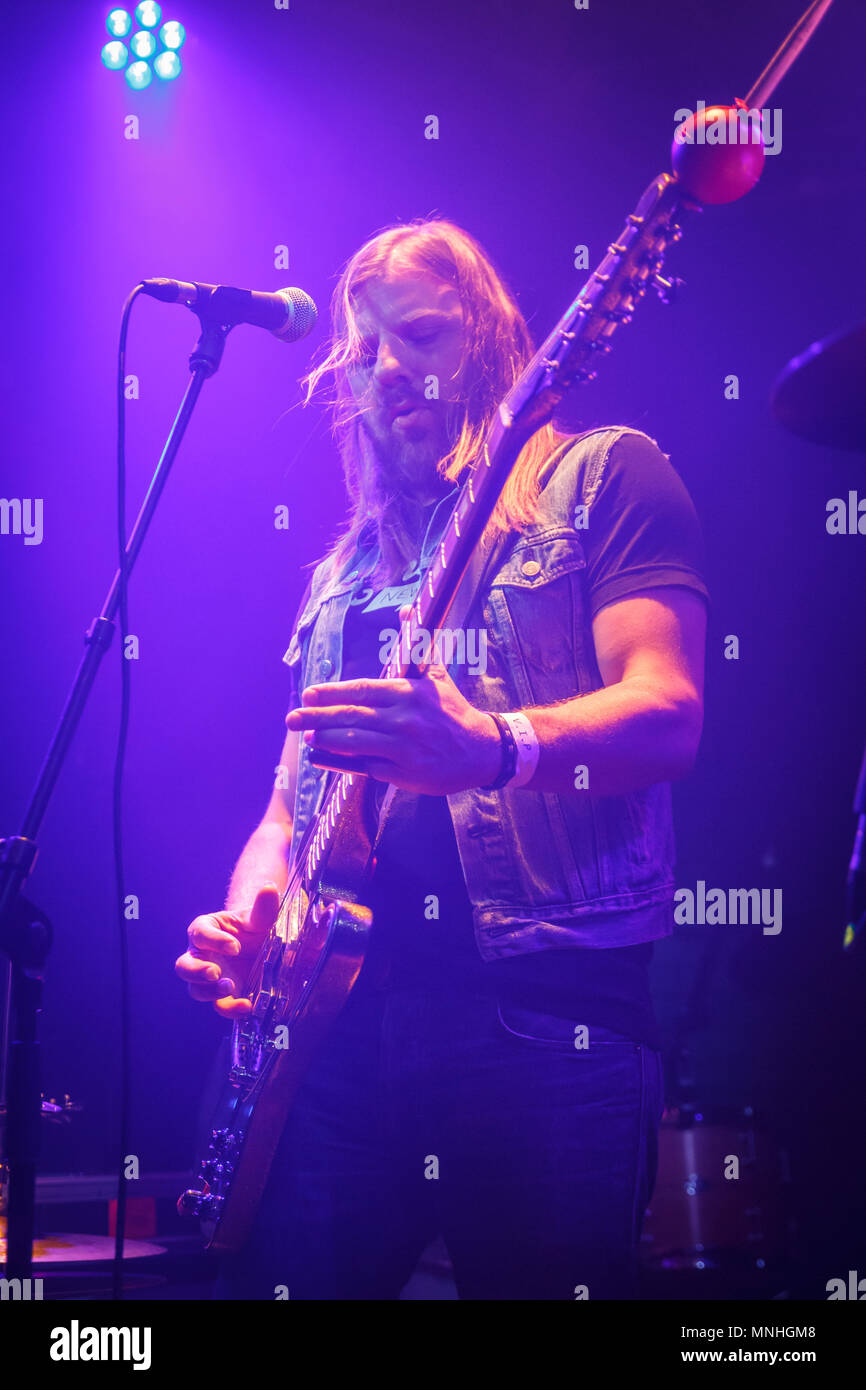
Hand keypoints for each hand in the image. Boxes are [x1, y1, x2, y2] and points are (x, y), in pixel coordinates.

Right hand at [174, 884, 279, 1017]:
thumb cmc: (253, 928)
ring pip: (195, 989)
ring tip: (230, 987)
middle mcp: (200, 956)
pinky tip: (247, 1006)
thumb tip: (269, 888)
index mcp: (204, 930)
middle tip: (216, 972)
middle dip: (197, 971)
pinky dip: (230, 1009)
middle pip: (184, 966)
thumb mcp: (258, 918)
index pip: (200, 934)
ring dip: (209, 992)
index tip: (235, 946)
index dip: (214, 940)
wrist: (261, 946)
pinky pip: (218, 1006)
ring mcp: (208, 979)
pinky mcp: (222, 996)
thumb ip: (263, 907)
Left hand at [284, 609, 500, 794]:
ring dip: (327, 740)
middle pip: (352, 716)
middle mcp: (404, 720)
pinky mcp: (405, 773)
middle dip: (318, 717)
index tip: (308, 694)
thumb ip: (416, 644)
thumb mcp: (436, 674)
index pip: (362, 691)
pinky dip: (345, 762)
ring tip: (307, 736)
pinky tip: (325, 759)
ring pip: (356, 742)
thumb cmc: (452, 710)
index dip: (332, 693)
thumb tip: (405, 610)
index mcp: (408, 693)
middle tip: (292, 719)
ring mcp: (403, 748)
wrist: (480, 750)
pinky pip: (368, 767)